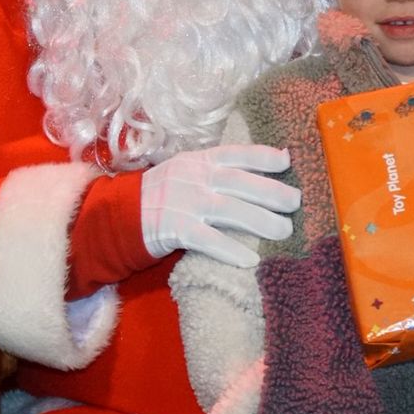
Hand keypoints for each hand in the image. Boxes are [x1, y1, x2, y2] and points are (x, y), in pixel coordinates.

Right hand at [141, 145, 300, 267]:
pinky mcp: (172, 228)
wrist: (117, 217)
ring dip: (260, 221)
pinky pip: (206, 240)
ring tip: (284, 230)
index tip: (287, 161)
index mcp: (196, 160)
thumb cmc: (160, 197)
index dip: (261, 156)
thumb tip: (258, 176)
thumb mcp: (185, 174)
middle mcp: (191, 177)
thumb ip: (215, 172)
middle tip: (297, 202)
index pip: (234, 154)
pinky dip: (229, 249)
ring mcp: (181, 202)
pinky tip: (251, 259)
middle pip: (238, 182)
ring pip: (228, 209)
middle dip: (270, 191)